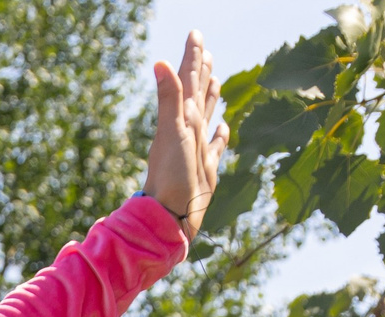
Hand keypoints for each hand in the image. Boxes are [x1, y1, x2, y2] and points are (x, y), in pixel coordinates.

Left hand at [143, 30, 222, 238]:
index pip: (189, 79)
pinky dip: (220, 136)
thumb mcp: (173, 131)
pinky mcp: (206, 168)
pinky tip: (223, 128)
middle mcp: (190, 129)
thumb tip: (161, 62)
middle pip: (198, 93)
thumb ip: (170, 98)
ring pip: (207, 114)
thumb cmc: (171, 174)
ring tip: (214, 79)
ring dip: (211, 96)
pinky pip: (216, 146)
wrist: (169, 214)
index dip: (192, 56)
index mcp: (182, 117)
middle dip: (201, 71)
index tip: (195, 34)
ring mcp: (198, 148)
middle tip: (204, 49)